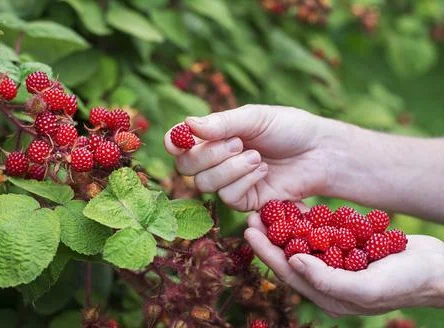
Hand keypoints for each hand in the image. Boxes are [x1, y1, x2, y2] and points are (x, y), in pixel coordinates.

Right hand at [164, 105, 340, 210]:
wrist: (319, 151)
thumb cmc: (287, 128)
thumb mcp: (254, 117)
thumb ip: (222, 123)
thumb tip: (187, 124)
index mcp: (213, 136)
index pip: (180, 143)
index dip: (174, 143)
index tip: (180, 140)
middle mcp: (215, 160)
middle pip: (186, 167)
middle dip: (208, 156)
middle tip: (237, 143)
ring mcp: (228, 182)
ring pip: (205, 184)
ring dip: (230, 169)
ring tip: (256, 156)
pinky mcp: (244, 201)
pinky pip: (228, 197)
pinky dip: (244, 181)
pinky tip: (262, 170)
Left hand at [245, 212, 443, 315]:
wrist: (437, 269)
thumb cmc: (406, 282)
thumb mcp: (367, 287)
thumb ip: (328, 280)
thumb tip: (293, 262)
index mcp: (327, 295)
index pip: (289, 272)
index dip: (267, 251)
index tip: (248, 231)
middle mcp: (327, 280)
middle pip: (290, 256)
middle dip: (269, 237)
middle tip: (251, 216)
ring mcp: (336, 263)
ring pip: (303, 243)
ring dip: (284, 226)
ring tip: (266, 208)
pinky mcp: (346, 248)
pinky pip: (321, 233)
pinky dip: (307, 221)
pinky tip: (293, 207)